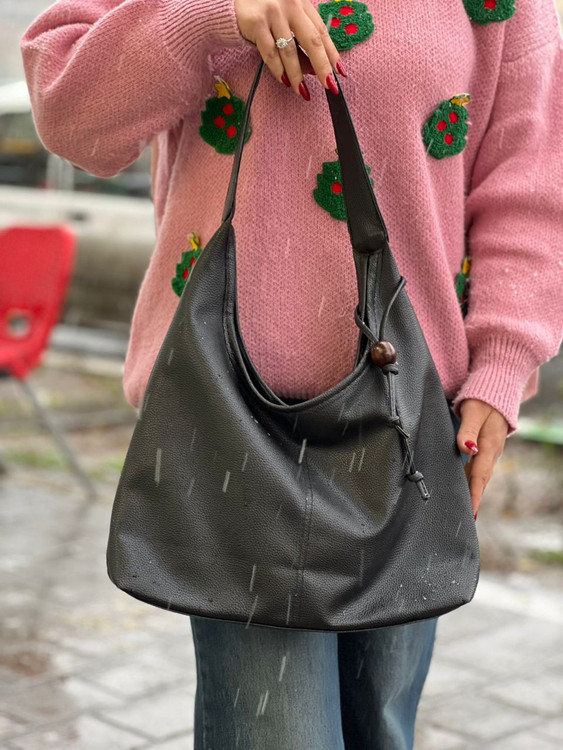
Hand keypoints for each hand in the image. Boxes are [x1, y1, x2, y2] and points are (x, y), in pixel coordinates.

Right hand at [234, 0, 343, 98]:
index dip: (332, 53)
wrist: (232, 3)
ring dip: (297, 75)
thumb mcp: (286, 21)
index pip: (321, 31)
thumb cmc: (262, 13)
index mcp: (301, 3)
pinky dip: (278, 70)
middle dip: (322, 67)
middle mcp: (290, 4)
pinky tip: (284, 81)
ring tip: (302, 91)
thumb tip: (313, 70)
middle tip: (328, 86)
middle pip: (312, 41)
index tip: (339, 73)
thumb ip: (299, 41)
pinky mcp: (257, 22)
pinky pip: (270, 53)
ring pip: (290, 51)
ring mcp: (273, 12)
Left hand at [456, 398, 508, 517]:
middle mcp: (491, 451)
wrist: (496, 392)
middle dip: (474, 499)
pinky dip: (473, 481)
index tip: (471, 512)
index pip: (479, 475)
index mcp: (488, 445)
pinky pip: (479, 468)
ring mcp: (490, 451)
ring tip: (466, 510)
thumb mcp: (474, 412)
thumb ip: (468, 431)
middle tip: (467, 519)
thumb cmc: (482, 400)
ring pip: (480, 475)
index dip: (474, 494)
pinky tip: (465, 489)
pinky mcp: (486, 448)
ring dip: (474, 492)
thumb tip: (467, 449)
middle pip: (481, 480)